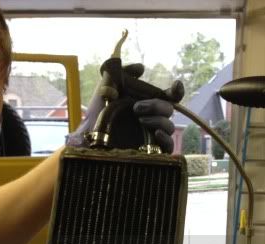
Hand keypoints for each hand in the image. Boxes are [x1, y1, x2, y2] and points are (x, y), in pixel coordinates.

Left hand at [66, 63, 181, 153]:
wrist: (88, 139)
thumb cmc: (96, 115)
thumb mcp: (107, 88)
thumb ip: (122, 73)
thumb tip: (142, 68)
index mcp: (146, 104)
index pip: (169, 97)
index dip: (177, 91)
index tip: (175, 85)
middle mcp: (152, 119)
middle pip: (169, 109)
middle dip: (156, 105)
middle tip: (136, 107)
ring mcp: (152, 137)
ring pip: (169, 126)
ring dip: (157, 120)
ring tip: (139, 120)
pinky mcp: (151, 153)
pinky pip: (168, 147)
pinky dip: (166, 139)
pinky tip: (156, 134)